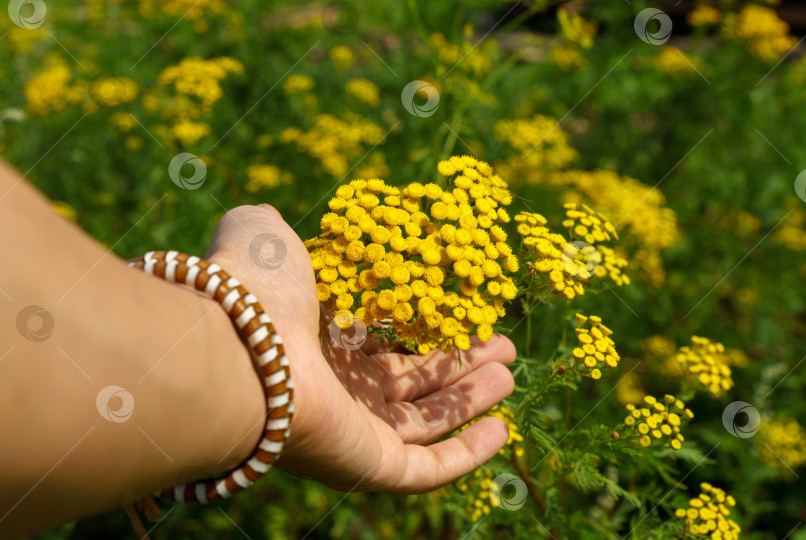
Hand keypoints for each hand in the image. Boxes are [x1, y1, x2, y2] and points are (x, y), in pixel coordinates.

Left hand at [205, 205, 515, 491]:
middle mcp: (333, 391)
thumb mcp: (263, 234)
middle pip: (408, 383)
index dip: (421, 328)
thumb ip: (269, 225)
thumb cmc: (256, 288)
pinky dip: (468, 454)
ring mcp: (350, 433)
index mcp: (315, 342)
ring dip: (469, 400)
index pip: (377, 341)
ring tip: (511, 375)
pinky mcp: (368, 466)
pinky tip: (503, 430)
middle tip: (501, 345)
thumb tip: (268, 215)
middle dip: (457, 364)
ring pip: (423, 421)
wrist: (238, 350)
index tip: (461, 311)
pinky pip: (427, 468)